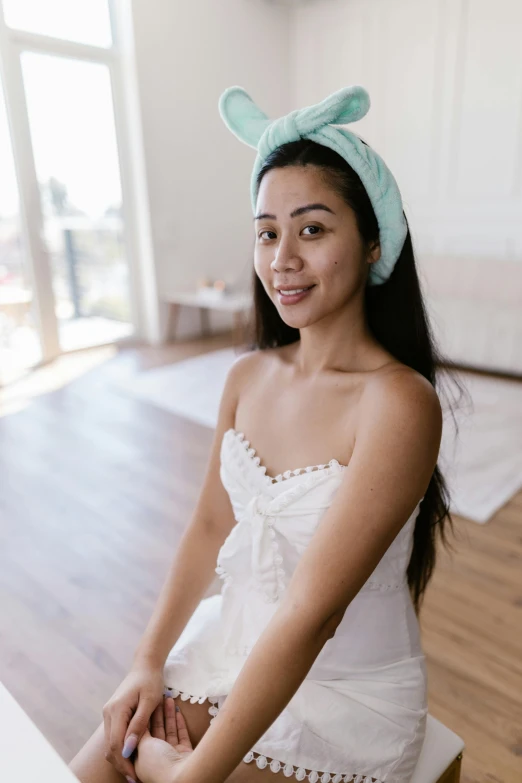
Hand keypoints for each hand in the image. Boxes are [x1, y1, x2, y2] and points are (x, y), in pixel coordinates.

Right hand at [102, 665, 164, 780]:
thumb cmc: (151, 681)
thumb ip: (139, 724)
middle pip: (110, 746)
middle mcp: (108, 713)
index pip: (116, 743)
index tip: (136, 775)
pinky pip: (114, 736)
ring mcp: (109, 713)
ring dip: (120, 757)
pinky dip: (121, 748)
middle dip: (121, 763)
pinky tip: (132, 755)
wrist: (146, 665)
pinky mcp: (113, 714)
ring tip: (134, 771)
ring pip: (110, 743)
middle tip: (135, 778)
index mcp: (117, 710)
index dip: (125, 761)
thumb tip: (129, 748)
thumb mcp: (150, 702)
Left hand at [134, 696, 193, 782]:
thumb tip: (134, 723)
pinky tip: (177, 709)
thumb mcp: (143, 746)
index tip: (141, 705)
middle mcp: (154, 759)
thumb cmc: (158, 763)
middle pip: (153, 733)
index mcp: (140, 761)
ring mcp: (170, 755)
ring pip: (167, 731)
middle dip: (155, 715)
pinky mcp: (183, 752)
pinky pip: (179, 734)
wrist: (184, 776)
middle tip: (157, 697)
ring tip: (168, 697)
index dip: (140, 721)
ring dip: (167, 715)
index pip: (138, 738)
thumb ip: (139, 733)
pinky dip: (178, 722)